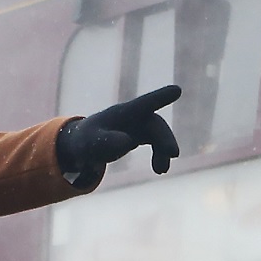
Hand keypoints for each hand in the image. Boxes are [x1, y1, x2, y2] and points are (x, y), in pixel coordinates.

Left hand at [58, 84, 181, 178]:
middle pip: (154, 123)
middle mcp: (133, 116)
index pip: (143, 104)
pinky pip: (157, 143)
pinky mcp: (141, 135)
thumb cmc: (85, 141)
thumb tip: (127, 142)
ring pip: (158, 134)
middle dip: (165, 137)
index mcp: (121, 113)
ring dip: (163, 150)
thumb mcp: (90, 144)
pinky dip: (160, 155)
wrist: (83, 145)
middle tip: (173, 154)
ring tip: (161, 170)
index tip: (177, 90)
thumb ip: (105, 142)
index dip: (159, 97)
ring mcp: (138, 125)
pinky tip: (159, 170)